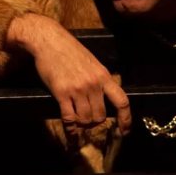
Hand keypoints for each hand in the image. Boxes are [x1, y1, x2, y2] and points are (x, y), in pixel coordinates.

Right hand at [7, 13, 130, 134]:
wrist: (50, 40)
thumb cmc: (70, 50)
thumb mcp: (92, 62)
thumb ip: (99, 80)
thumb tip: (104, 98)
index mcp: (103, 76)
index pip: (122, 101)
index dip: (125, 119)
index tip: (124, 131)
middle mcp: (93, 84)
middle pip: (101, 115)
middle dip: (94, 122)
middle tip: (88, 121)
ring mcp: (78, 89)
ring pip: (86, 119)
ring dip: (82, 124)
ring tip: (78, 121)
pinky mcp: (62, 93)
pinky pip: (69, 118)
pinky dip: (71, 130)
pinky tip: (71, 133)